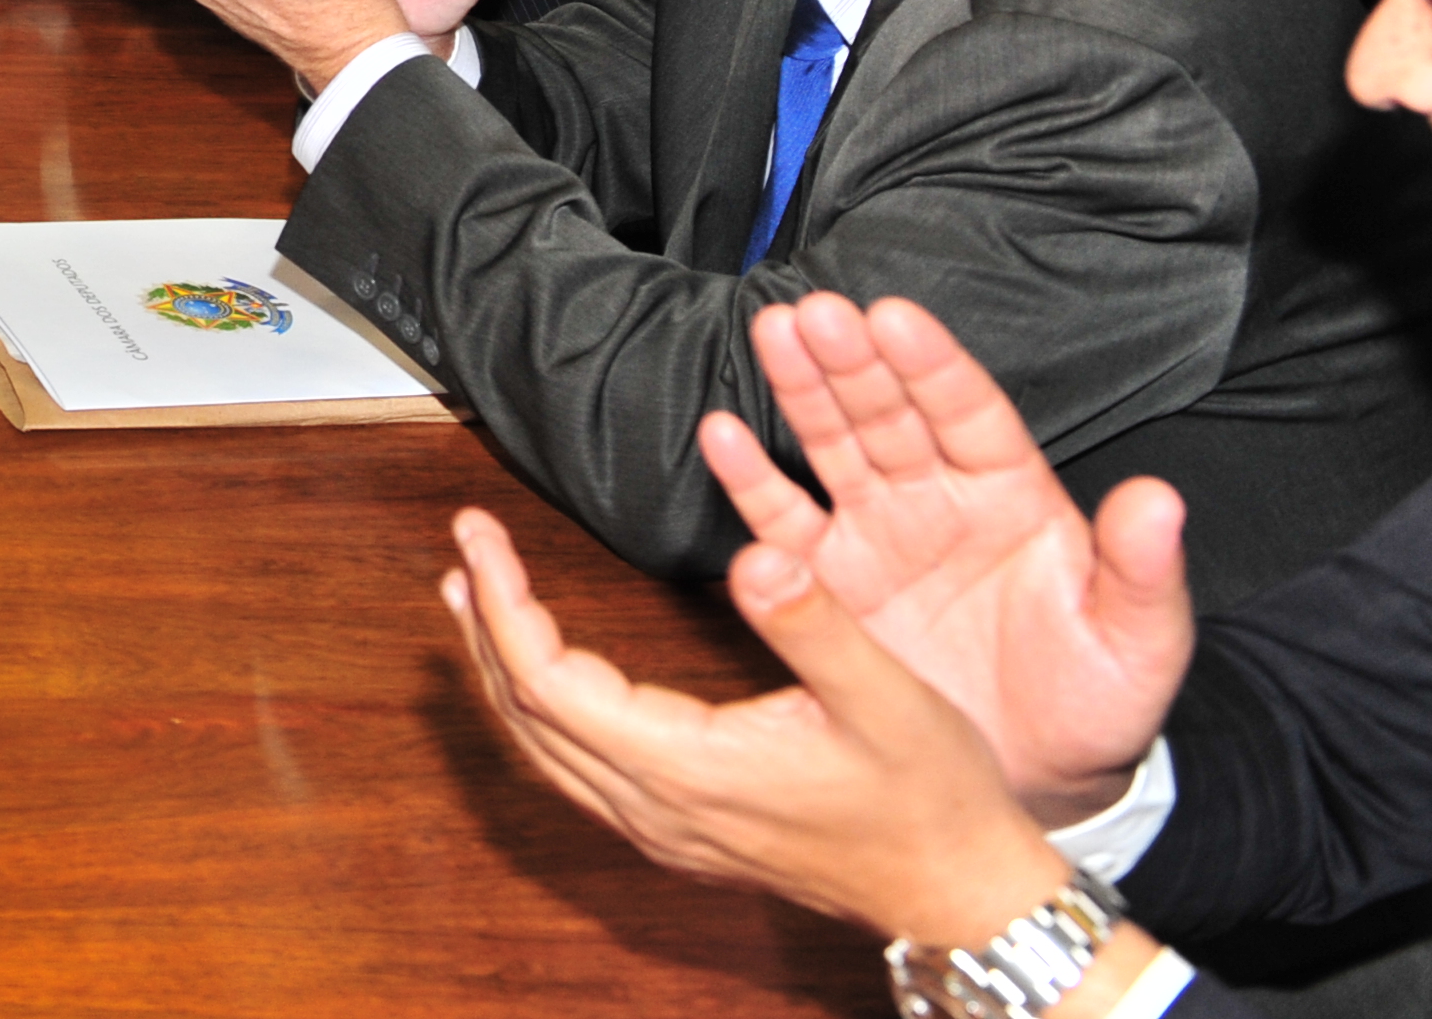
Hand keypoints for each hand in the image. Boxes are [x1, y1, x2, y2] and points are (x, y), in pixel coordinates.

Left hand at [445, 505, 1151, 979]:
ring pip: (546, 749)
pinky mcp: (684, 832)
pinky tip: (546, 676)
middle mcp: (659, 808)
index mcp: (688, 768)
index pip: (548, 681)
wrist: (964, 898)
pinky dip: (542, 711)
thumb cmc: (934, 803)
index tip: (480, 533)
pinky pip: (579, 771)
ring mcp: (667, 829)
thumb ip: (814, 623)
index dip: (503, 602)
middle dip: (484, 626)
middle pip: (528, 715)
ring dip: (502, 670)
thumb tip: (757, 554)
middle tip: (468, 549)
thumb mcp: (888, 698)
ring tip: (477, 599)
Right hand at [696, 293, 1190, 822]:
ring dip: (801, 391)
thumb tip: (1160, 501)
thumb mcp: (1139, 643)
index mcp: (1013, 497)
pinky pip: (783, 525)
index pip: (970, 413)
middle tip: (819, 313)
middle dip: (854, 361)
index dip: (932, 367)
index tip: (896, 319)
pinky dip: (750, 481)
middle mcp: (937, 501)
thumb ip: (1143, 572)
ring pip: (832, 446)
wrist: (1036, 781)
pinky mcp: (828, 587)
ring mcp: (877, 536)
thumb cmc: (1095, 703)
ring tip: (772, 333)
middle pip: (890, 413)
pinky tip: (720, 433)